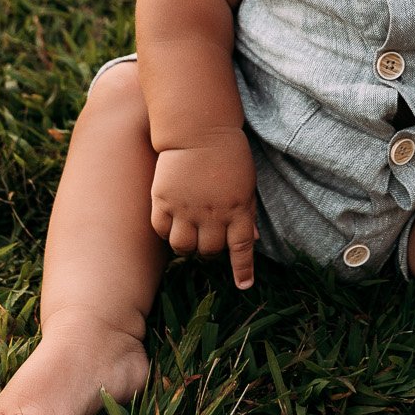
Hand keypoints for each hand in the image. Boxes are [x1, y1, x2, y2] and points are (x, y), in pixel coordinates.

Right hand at [150, 130, 258, 289]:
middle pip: (210, 251)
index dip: (242, 270)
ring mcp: (186, 208)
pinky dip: (166, 232)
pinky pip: (161, 230)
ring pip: (183, 247)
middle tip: (208, 241)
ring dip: (187, 247)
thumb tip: (253, 240)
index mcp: (238, 208)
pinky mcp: (163, 200)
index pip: (241, 248)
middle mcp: (212, 213)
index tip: (244, 285)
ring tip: (189, 235)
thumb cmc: (228, 154)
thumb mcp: (246, 183)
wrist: (198, 128)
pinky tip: (170, 224)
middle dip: (210, 252)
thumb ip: (246, 213)